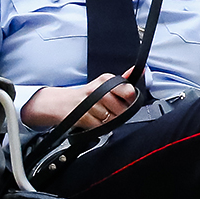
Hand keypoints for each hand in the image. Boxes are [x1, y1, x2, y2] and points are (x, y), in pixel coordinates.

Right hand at [21, 71, 137, 129]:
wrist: (60, 103)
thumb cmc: (86, 95)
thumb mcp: (105, 84)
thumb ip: (123, 82)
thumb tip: (139, 71)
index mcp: (106, 80)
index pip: (129, 92)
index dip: (130, 101)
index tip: (126, 102)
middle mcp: (98, 89)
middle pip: (122, 109)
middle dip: (119, 114)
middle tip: (110, 110)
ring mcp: (89, 103)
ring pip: (111, 119)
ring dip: (108, 121)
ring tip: (100, 115)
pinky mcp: (82, 117)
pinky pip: (100, 127)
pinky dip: (98, 127)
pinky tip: (93, 120)